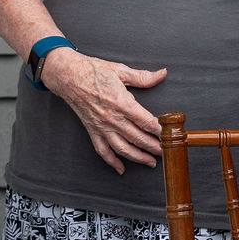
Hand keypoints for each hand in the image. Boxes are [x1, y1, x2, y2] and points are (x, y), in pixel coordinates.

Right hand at [43, 48, 167, 173]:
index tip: (170, 135)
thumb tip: (161, 74)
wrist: (69, 76)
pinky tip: (121, 168)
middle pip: (137, 138)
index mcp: (122, 102)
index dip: (159, 130)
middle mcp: (112, 118)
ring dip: (138, 158)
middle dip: (154, 147)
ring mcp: (102, 127)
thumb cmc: (93, 71)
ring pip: (123, 148)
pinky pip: (103, 151)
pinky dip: (112, 162)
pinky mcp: (92, 131)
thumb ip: (143, 77)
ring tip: (150, 163)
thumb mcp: (121, 70)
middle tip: (166, 152)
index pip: (145, 121)